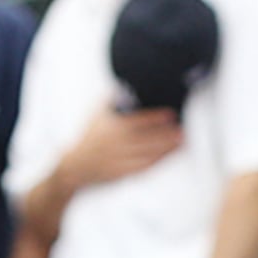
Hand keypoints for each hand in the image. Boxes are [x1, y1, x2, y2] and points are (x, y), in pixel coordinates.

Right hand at [55, 107, 183, 192]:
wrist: (75, 166)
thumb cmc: (89, 137)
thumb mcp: (96, 114)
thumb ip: (111, 99)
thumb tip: (126, 85)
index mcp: (112, 128)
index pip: (138, 121)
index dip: (156, 118)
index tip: (171, 114)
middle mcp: (117, 145)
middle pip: (147, 139)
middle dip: (167, 135)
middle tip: (182, 129)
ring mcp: (121, 160)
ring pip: (148, 154)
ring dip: (167, 148)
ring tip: (181, 141)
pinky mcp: (123, 173)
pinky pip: (145, 167)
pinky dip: (159, 161)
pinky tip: (169, 155)